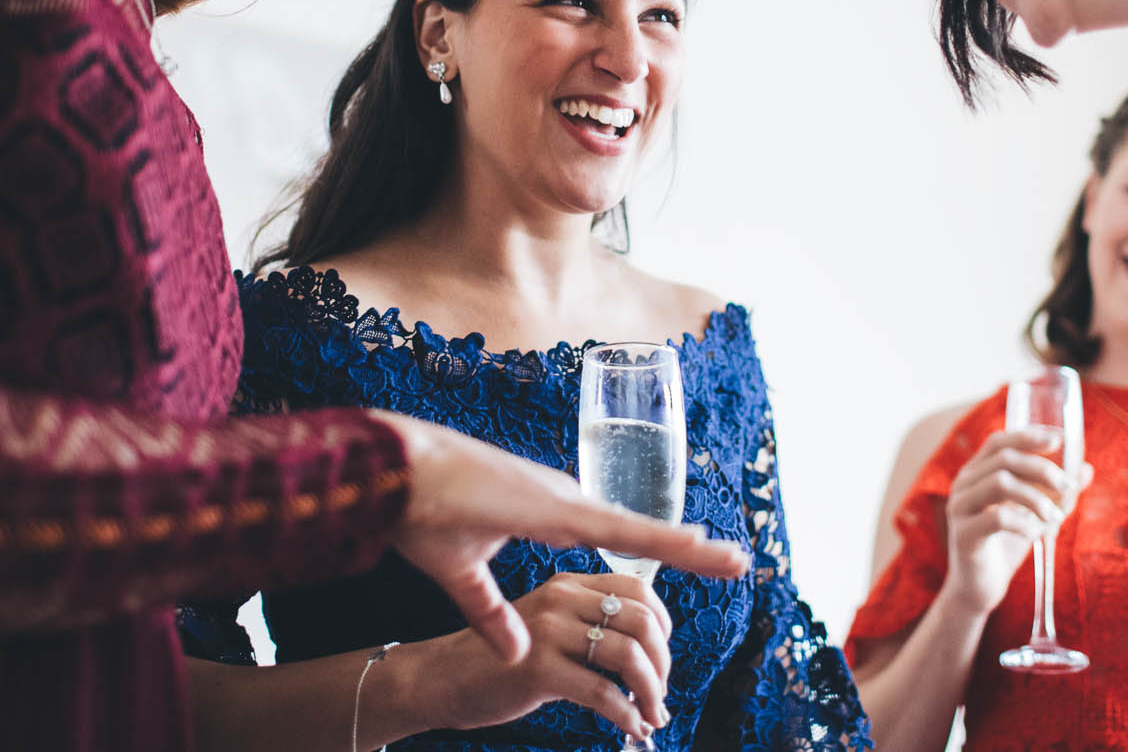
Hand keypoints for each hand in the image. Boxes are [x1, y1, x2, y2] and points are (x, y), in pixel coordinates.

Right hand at [368, 411, 746, 661]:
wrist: (394, 480)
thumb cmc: (420, 517)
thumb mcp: (464, 576)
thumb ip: (491, 612)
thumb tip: (514, 648)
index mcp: (546, 511)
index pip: (611, 532)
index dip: (649, 546)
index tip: (686, 553)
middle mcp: (565, 502)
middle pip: (638, 529)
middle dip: (685, 547)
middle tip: (733, 560)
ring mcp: (565, 502)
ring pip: (642, 529)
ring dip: (688, 546)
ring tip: (733, 560)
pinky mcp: (557, 510)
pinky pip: (621, 530)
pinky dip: (661, 539)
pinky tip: (694, 545)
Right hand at [422, 571, 673, 743]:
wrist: (443, 678)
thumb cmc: (499, 657)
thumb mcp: (546, 625)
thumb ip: (587, 626)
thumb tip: (647, 653)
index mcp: (568, 584)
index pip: (638, 588)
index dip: (663, 624)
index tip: (663, 655)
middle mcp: (561, 600)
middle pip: (641, 620)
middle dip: (662, 662)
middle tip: (660, 692)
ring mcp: (549, 632)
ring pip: (627, 656)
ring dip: (650, 691)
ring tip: (650, 714)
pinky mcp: (538, 669)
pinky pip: (602, 692)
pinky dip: (626, 714)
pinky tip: (630, 726)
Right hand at [938, 428, 1090, 614]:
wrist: (980, 589)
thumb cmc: (1006, 546)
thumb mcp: (1035, 515)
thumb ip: (1056, 493)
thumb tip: (1086, 468)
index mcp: (976, 474)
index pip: (999, 442)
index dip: (1027, 436)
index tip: (1059, 439)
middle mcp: (963, 485)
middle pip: (1003, 459)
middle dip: (1041, 469)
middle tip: (1066, 487)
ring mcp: (960, 508)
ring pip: (1000, 482)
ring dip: (1036, 497)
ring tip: (1053, 517)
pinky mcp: (964, 535)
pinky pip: (997, 518)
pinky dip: (1024, 523)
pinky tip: (1035, 535)